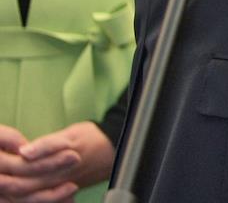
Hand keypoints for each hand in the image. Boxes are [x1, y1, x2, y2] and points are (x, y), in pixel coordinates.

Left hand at [0, 121, 114, 202]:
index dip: (9, 169)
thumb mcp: (71, 135)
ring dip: (13, 190)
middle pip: (21, 187)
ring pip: (29, 195)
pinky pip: (40, 199)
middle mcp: (54, 180)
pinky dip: (28, 197)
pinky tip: (20, 194)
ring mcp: (57, 188)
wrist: (113, 150)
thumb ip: (46, 145)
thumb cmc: (91, 138)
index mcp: (53, 165)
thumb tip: (24, 151)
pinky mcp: (60, 192)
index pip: (23, 172)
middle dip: (6, 183)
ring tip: (3, 182)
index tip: (2, 159)